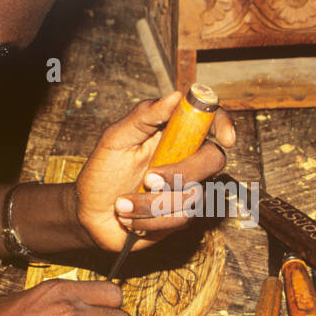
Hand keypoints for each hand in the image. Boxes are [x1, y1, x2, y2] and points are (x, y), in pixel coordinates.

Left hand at [74, 93, 235, 252]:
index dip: (223, 124)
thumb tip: (176, 96)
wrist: (90, 214)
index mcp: (174, 134)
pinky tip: (130, 218)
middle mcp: (187, 159)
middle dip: (182, 173)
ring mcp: (187, 189)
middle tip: (148, 179)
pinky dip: (148, 220)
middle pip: (213, 160)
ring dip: (150, 203)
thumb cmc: (102, 172)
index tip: (225, 137)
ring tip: (121, 204)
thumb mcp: (116, 139)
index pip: (210, 121)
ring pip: (192, 196)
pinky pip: (179, 219)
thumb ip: (144, 116)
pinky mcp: (181, 217)